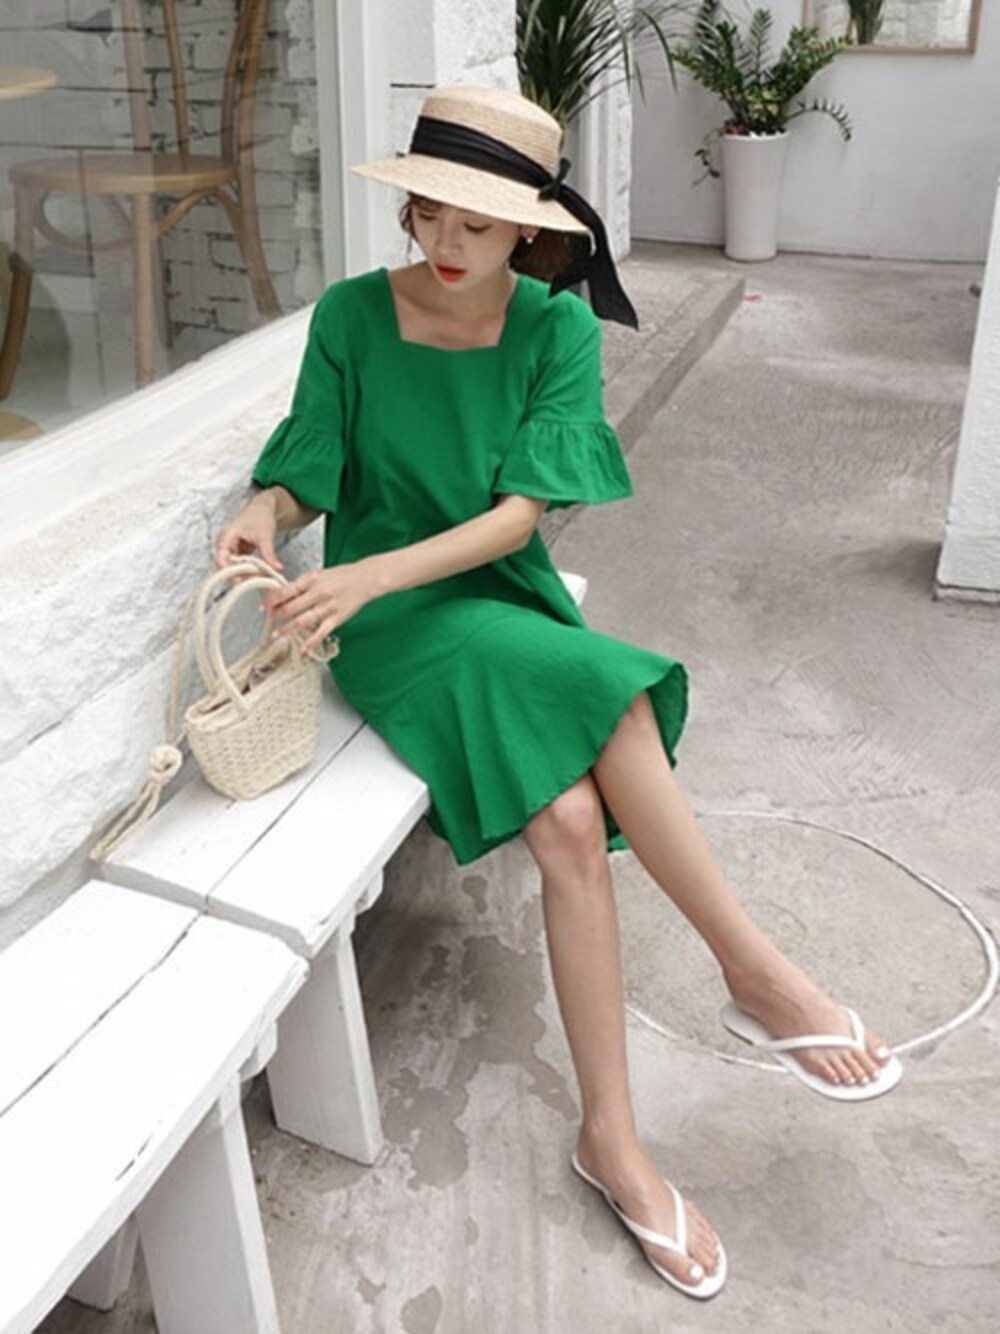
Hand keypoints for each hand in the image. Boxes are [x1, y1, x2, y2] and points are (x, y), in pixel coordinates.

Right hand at [214, 493, 282, 576]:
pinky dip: (247, 570)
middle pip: (225, 564)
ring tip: (257, 580)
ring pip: (232, 566)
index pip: (221, 556)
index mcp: (227, 535)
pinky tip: (257, 575)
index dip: (227, 570)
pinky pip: (239, 565)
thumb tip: (277, 568)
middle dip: (237, 574)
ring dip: (243, 574)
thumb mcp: (265, 536)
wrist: (263, 509)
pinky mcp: (237, 552)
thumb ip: (269, 554)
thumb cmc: (260, 516)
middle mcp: (225, 542)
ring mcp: (230, 548)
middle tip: (252, 583)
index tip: (237, 580)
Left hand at [261, 561, 381, 655]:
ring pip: (302, 621)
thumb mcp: (319, 574)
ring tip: (277, 635)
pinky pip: (321, 632)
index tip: (266, 606)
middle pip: (290, 607)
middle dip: (277, 615)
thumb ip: (303, 584)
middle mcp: (318, 593)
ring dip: (287, 629)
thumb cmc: (343, 576)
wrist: (366, 578)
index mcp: (311, 580)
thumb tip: (285, 595)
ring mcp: (327, 607)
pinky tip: (303, 650)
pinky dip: (311, 642)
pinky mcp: (336, 618)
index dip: (272, 600)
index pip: (285, 591)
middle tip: (270, 620)